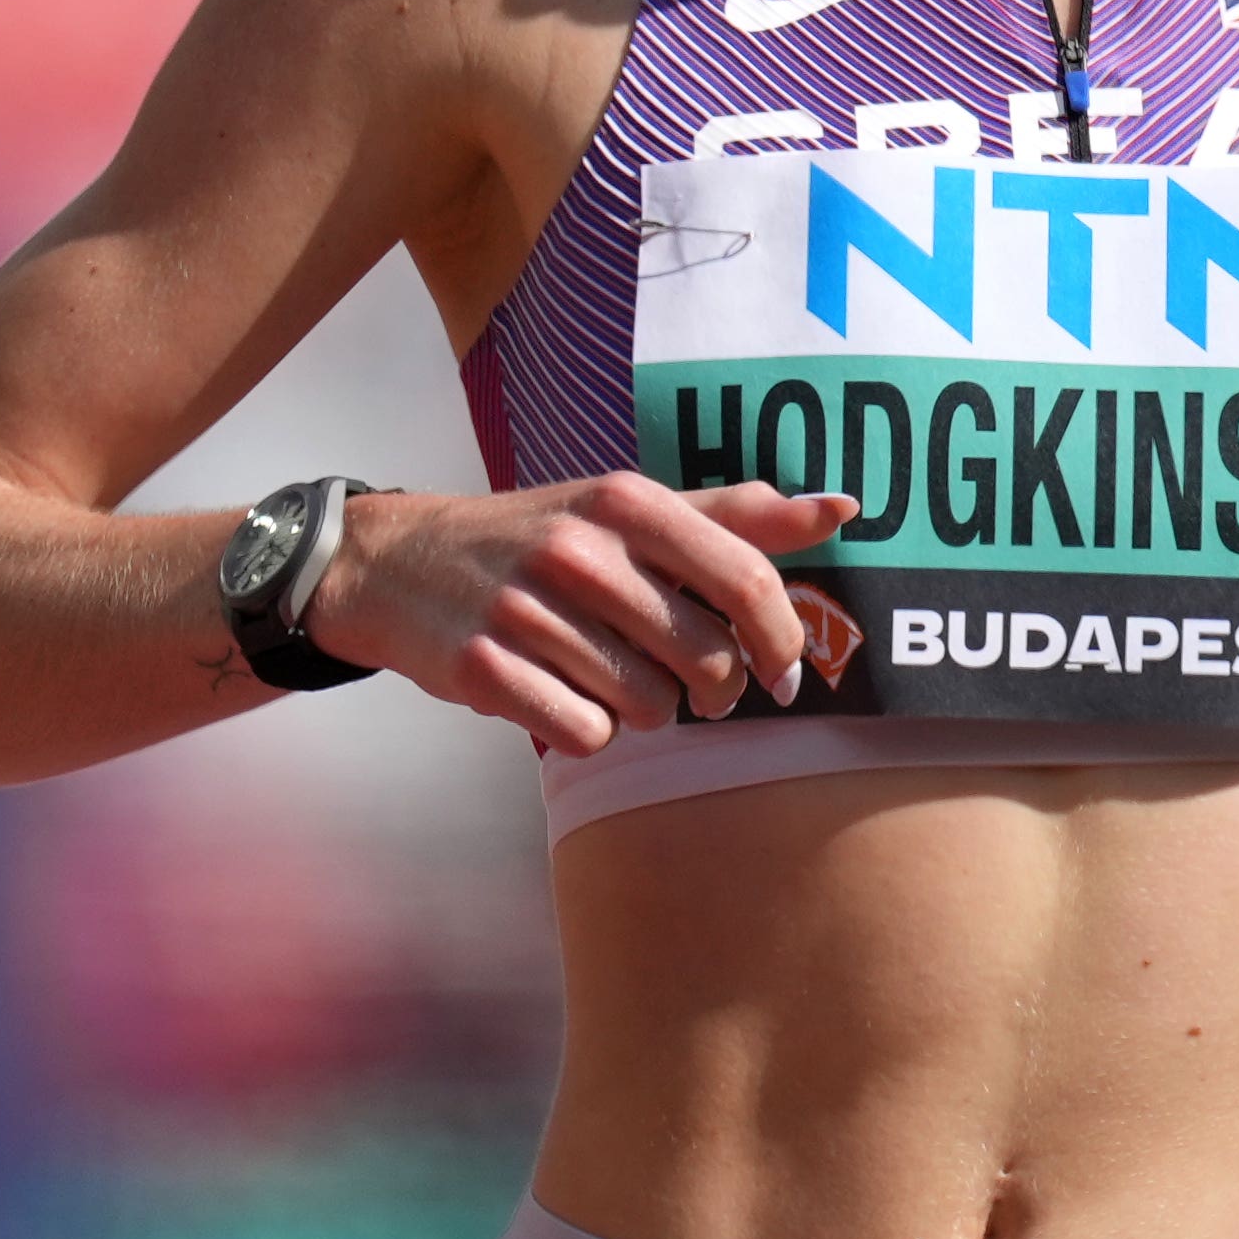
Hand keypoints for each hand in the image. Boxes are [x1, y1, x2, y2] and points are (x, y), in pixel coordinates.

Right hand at [304, 476, 862, 757]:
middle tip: (682, 682)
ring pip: (650, 708)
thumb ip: (734, 514)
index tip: (784, 673)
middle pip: (707, 663)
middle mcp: (580, 551)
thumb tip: (843, 510)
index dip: (782, 641)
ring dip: (641, 709)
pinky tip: (558, 696)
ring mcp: (528, 611)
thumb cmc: (537, 540)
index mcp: (626, 503)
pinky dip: (585, 730)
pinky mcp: (485, 670)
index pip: (746, 580)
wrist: (395, 563)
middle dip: (709, 689)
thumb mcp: (626, 509)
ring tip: (602, 676)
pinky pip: (586, 735)